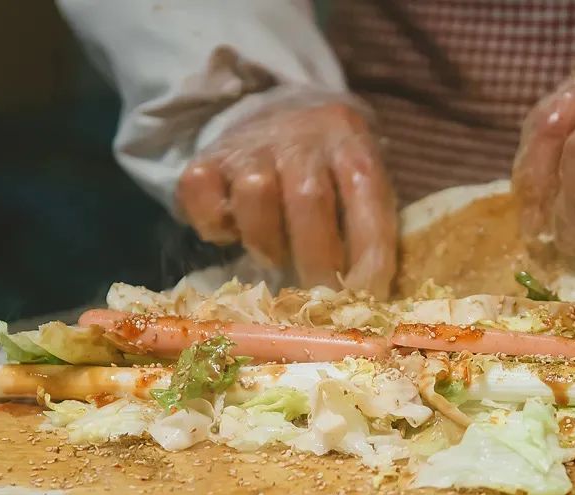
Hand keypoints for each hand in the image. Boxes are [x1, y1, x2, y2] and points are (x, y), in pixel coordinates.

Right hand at [177, 97, 396, 297]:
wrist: (273, 116)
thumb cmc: (326, 172)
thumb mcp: (358, 186)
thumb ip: (369, 226)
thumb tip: (372, 296)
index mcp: (349, 140)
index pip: (368, 195)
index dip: (370, 252)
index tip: (368, 296)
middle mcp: (300, 136)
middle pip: (309, 198)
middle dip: (317, 259)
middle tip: (320, 297)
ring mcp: (250, 144)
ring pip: (255, 192)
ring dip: (266, 241)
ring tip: (274, 257)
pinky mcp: (206, 158)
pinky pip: (201, 193)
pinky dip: (214, 224)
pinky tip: (231, 232)